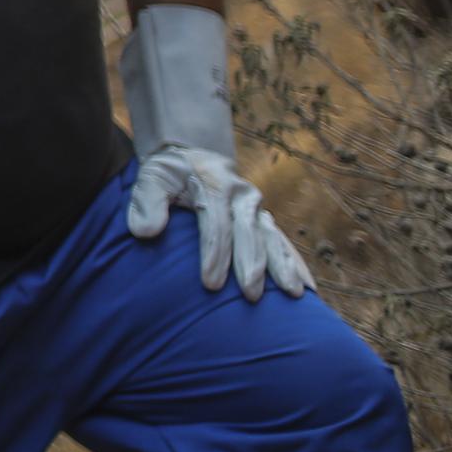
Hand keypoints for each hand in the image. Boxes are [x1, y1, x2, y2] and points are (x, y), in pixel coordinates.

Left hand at [127, 147, 314, 300]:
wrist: (191, 156)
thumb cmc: (167, 174)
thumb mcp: (150, 178)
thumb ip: (145, 202)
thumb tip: (145, 232)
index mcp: (213, 186)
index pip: (215, 223)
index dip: (214, 254)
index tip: (210, 284)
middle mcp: (241, 196)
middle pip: (248, 233)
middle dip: (251, 264)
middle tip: (250, 296)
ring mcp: (256, 208)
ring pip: (272, 238)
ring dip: (283, 266)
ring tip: (294, 295)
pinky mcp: (263, 219)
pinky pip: (282, 242)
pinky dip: (295, 263)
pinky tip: (306, 287)